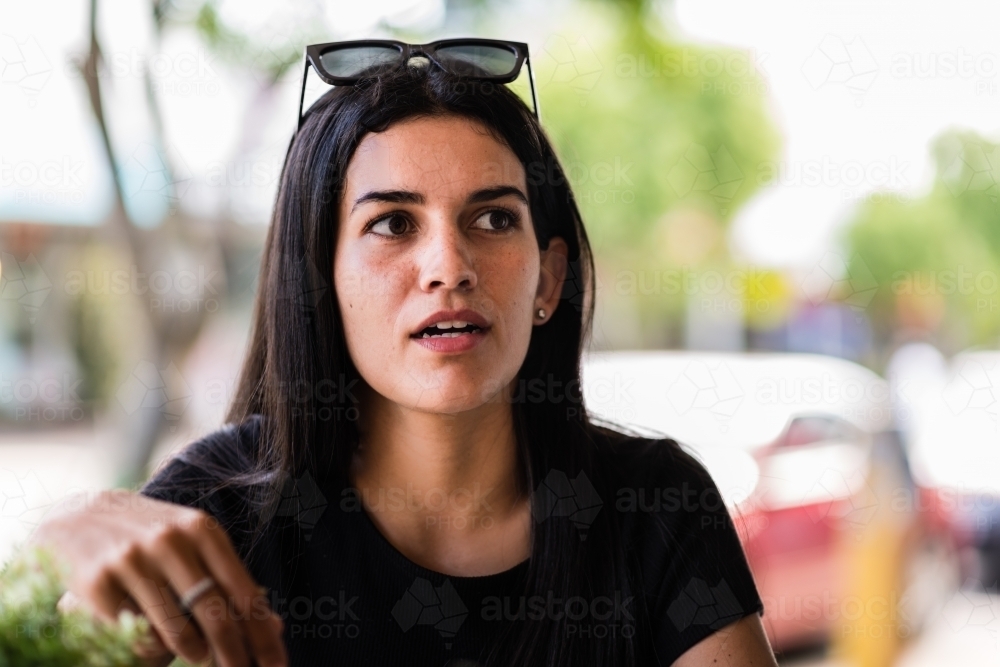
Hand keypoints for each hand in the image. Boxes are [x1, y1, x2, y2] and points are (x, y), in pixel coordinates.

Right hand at [32, 489, 286, 666]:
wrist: (76, 517)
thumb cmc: (151, 537)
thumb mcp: (195, 546)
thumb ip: (231, 582)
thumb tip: (275, 627)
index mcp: (203, 530)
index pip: (244, 593)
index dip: (263, 636)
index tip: (279, 666)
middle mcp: (170, 540)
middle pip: (216, 615)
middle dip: (234, 656)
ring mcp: (132, 559)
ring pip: (176, 631)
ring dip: (192, 652)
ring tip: (196, 653)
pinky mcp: (97, 582)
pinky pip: (133, 636)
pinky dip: (146, 647)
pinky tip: (147, 637)